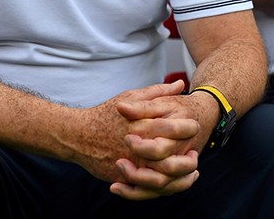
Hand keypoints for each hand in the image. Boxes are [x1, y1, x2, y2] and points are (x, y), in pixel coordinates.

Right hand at [74, 81, 202, 199]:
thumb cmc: (106, 113)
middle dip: (189, 160)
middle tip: (194, 154)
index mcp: (145, 125)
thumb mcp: (131, 97)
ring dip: (180, 179)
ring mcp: (132, 165)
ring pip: (164, 180)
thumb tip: (180, 84)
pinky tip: (171, 182)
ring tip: (189, 172)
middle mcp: (140, 148)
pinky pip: (147, 189)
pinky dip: (163, 189)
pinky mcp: (124, 178)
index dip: (190, 128)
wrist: (78, 135)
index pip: (176, 128)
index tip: (196, 127)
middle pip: (174, 159)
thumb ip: (157, 92)